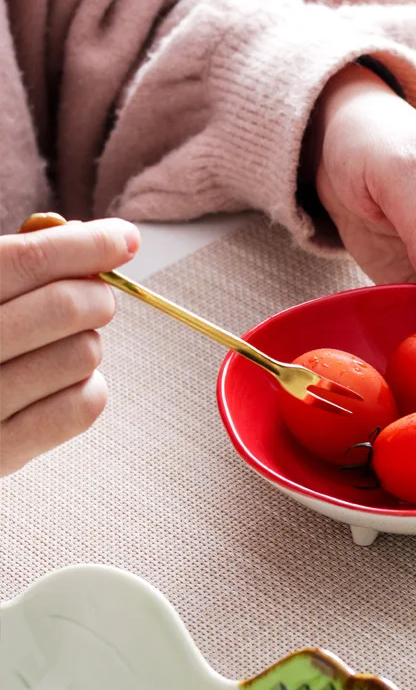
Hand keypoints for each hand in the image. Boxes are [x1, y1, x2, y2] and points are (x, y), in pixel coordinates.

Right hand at [0, 219, 139, 475]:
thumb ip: (19, 263)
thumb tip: (102, 240)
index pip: (25, 260)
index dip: (85, 244)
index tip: (124, 238)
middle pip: (65, 306)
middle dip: (95, 295)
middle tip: (92, 298)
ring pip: (83, 353)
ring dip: (85, 343)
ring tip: (57, 348)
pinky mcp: (1, 456)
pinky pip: (84, 405)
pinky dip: (87, 388)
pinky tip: (59, 384)